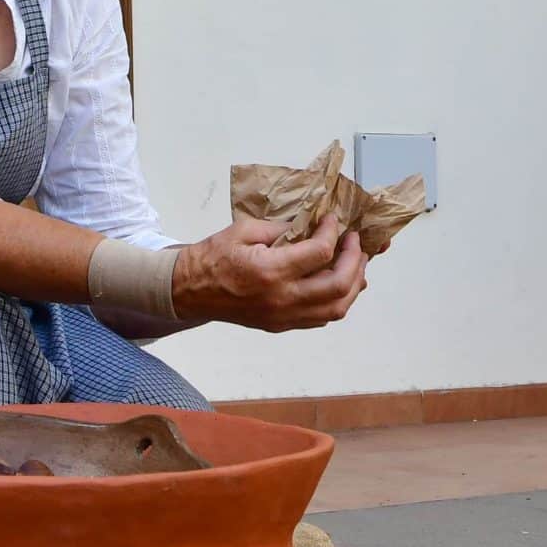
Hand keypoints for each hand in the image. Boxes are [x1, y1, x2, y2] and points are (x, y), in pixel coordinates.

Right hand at [173, 214, 367, 332]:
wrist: (190, 291)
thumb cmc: (213, 257)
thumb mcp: (245, 230)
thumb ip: (282, 227)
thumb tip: (312, 224)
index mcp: (271, 270)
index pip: (321, 252)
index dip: (333, 232)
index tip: (333, 220)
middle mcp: (282, 298)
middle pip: (339, 285)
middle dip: (355, 260)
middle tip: (354, 242)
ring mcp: (284, 316)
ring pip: (337, 308)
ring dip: (353, 285)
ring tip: (356, 263)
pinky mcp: (282, 325)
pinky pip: (321, 318)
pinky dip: (338, 300)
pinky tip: (339, 282)